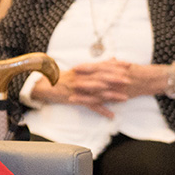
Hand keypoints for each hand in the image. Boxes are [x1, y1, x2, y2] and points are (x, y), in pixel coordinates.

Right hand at [30, 59, 146, 115]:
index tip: (128, 65)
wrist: (45, 86)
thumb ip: (97, 65)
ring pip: (97, 91)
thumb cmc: (64, 77)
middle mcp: (82, 77)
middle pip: (101, 77)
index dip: (115, 65)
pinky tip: (111, 115)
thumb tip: (112, 59)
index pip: (102, 65)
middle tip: (129, 80)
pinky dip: (101, 110)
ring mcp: (79, 88)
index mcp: (84, 69)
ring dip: (112, 94)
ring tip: (125, 98)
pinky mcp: (76, 99)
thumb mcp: (80, 69)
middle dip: (116, 78)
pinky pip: (90, 105)